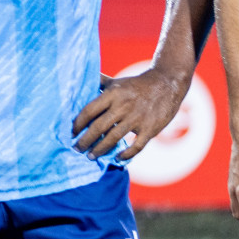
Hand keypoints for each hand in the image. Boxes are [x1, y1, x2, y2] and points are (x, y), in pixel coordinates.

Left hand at [73, 68, 190, 160]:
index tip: (71, 133)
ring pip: (114, 138)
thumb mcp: (116, 81)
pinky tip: (117, 158)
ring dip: (100, 149)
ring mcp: (137, 118)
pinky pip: (136, 146)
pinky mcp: (151, 129)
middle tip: (77, 149)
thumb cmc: (136, 84)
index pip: (89, 111)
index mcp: (112, 94)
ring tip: (91, 156)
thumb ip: (98, 83)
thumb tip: (78, 80)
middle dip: (85, 140)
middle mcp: (123, 106)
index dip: (78, 124)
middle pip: (98, 127)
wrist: (167, 83)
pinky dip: (126, 154)